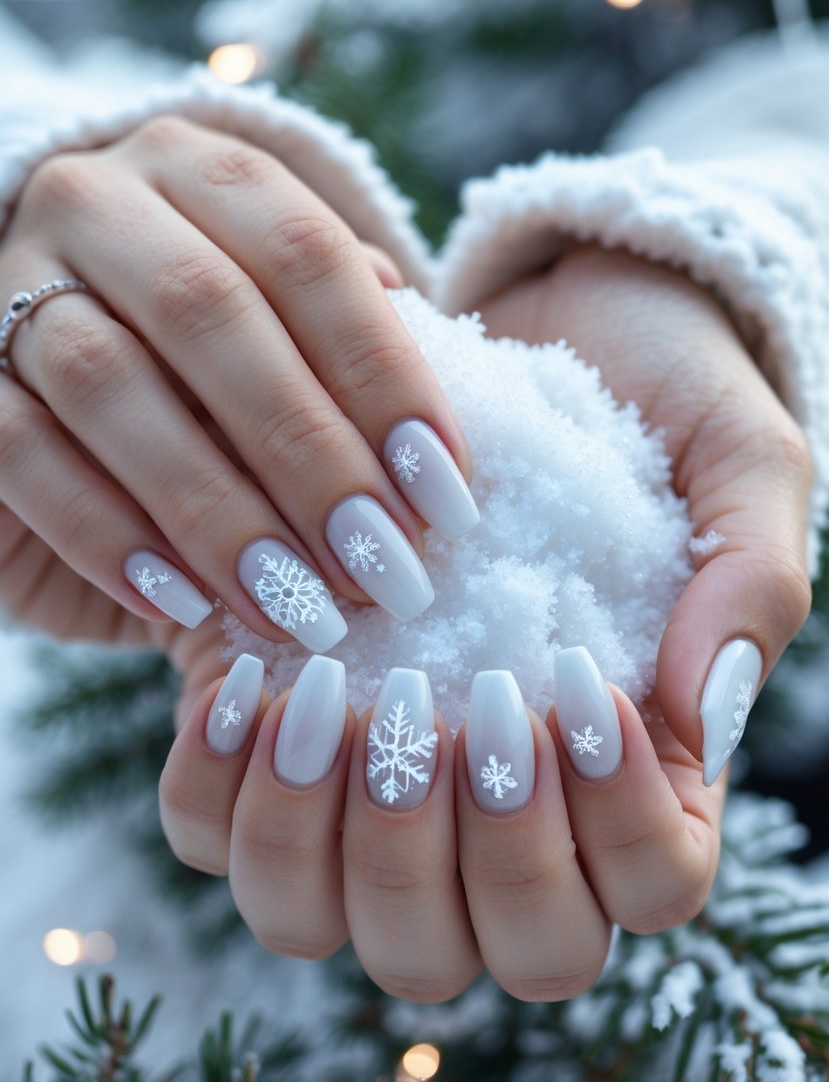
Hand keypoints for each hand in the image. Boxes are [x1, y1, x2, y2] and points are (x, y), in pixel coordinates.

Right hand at [0, 115, 476, 660]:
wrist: (54, 352)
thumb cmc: (209, 355)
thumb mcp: (289, 330)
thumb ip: (350, 351)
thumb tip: (429, 435)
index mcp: (206, 171)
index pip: (309, 253)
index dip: (385, 376)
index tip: (443, 493)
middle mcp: (102, 202)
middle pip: (210, 311)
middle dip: (309, 452)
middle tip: (380, 564)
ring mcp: (11, 281)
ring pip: (106, 379)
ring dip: (214, 507)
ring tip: (296, 602)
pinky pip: (20, 450)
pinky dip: (107, 533)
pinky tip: (182, 599)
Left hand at [158, 242, 807, 1003]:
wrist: (534, 325)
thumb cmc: (656, 401)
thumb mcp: (736, 462)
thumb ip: (751, 584)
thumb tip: (701, 716)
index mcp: (634, 770)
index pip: (646, 888)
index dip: (614, 827)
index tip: (577, 686)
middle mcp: (501, 806)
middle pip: (492, 949)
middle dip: (481, 850)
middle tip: (467, 706)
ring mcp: (376, 784)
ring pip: (331, 924)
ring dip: (334, 839)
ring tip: (336, 698)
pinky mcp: (274, 734)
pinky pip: (213, 838)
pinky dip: (220, 788)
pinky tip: (250, 678)